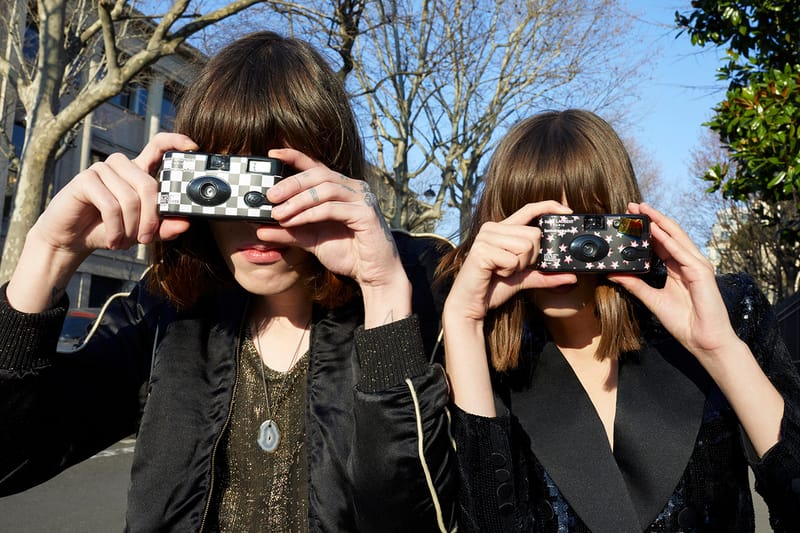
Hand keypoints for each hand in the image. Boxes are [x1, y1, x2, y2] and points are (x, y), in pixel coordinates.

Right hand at [6, 133, 197, 311]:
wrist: (73, 239)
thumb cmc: (110, 229)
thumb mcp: (142, 232)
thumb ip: (164, 228)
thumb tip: (185, 224)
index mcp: (139, 171)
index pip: (159, 146)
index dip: (176, 141)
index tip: (193, 148)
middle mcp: (122, 165)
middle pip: (149, 184)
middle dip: (151, 218)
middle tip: (146, 239)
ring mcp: (102, 170)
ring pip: (131, 198)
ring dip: (130, 227)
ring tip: (123, 241)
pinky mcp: (85, 179)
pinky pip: (111, 205)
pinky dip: (115, 228)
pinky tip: (112, 239)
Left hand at [261, 148, 409, 324]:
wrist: (373, 274)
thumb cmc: (348, 254)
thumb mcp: (311, 241)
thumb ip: (289, 232)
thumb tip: (260, 229)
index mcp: (342, 189)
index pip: (316, 166)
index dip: (295, 156)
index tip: (272, 153)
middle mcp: (353, 188)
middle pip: (318, 174)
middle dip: (291, 183)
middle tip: (269, 195)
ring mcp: (362, 199)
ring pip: (325, 188)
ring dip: (297, 200)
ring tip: (277, 213)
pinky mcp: (366, 214)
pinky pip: (332, 208)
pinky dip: (309, 213)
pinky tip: (293, 221)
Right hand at [444, 201, 576, 323]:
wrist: (471, 305)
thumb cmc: (494, 288)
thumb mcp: (525, 279)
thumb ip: (546, 275)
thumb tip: (572, 276)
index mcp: (502, 229)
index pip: (529, 209)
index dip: (549, 206)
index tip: (567, 211)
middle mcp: (492, 228)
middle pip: (534, 234)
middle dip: (531, 257)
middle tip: (513, 268)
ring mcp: (485, 237)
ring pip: (526, 246)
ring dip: (519, 266)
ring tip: (501, 271)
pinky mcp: (481, 251)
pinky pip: (512, 260)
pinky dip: (508, 272)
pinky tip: (494, 274)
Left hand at [607, 203, 739, 359]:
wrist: (703, 341)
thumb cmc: (683, 322)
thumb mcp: (652, 299)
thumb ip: (635, 285)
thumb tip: (614, 273)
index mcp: (679, 268)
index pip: (661, 242)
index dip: (647, 228)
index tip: (629, 218)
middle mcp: (689, 262)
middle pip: (669, 234)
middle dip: (651, 218)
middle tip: (632, 205)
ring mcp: (697, 265)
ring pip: (676, 237)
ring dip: (659, 221)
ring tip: (642, 209)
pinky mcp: (701, 272)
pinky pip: (681, 252)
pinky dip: (668, 240)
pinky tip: (655, 229)